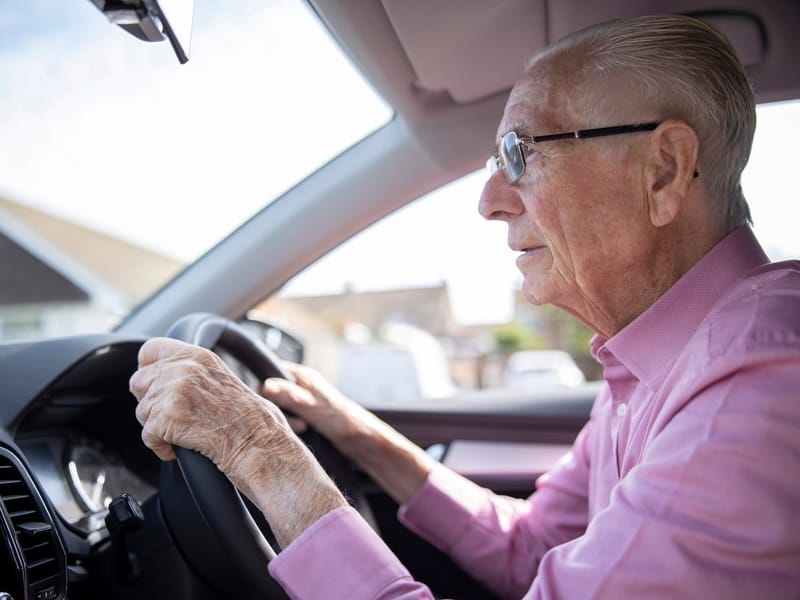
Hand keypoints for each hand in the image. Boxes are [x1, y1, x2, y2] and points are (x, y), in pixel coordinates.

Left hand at [129, 338, 346, 545]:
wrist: (260, 445)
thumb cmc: (251, 421)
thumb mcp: (224, 379)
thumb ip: (194, 372)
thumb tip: (166, 376)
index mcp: (199, 356)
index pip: (150, 349)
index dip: (149, 369)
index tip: (155, 384)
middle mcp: (184, 368)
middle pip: (139, 382)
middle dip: (152, 402)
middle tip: (175, 416)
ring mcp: (174, 392)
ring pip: (142, 411)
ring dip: (158, 427)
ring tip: (184, 432)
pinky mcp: (167, 418)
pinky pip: (147, 436)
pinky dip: (161, 447)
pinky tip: (180, 447)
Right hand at [262, 364, 434, 503]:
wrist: (364, 441)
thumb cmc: (344, 420)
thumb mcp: (313, 407)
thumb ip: (289, 396)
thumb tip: (265, 386)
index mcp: (302, 376)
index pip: (269, 373)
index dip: (265, 389)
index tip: (271, 405)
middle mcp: (301, 386)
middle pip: (272, 395)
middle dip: (277, 410)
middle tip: (295, 422)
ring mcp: (303, 402)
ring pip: (280, 410)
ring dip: (285, 421)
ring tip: (303, 429)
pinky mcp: (305, 417)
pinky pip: (288, 421)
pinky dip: (291, 428)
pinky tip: (303, 434)